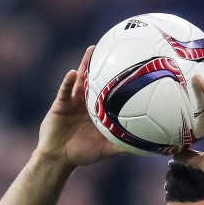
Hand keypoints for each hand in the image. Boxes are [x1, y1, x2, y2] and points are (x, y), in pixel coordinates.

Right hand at [37, 46, 124, 167]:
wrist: (59, 157)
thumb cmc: (83, 153)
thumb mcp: (106, 150)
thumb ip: (122, 145)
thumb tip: (144, 146)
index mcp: (99, 110)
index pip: (110, 90)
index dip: (118, 78)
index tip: (130, 64)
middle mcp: (87, 102)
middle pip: (96, 80)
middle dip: (103, 64)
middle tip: (113, 47)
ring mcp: (73, 101)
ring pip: (80, 80)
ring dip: (85, 65)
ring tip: (92, 50)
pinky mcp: (60, 104)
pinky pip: (65, 90)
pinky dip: (68, 81)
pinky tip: (72, 73)